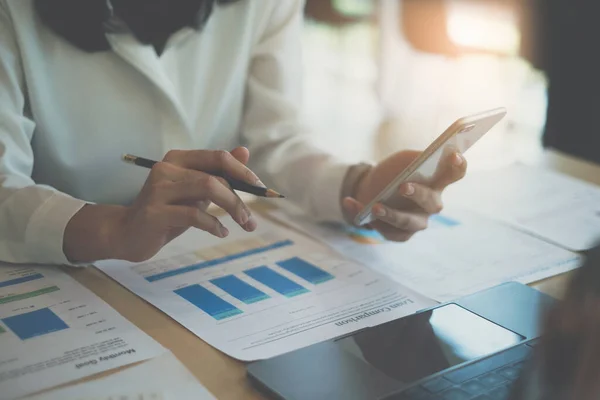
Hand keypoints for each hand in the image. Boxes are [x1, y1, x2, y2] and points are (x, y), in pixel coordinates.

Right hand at [64, 147, 260, 262]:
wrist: (127, 234)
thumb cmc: (167, 212)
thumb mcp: (195, 192)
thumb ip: (218, 172)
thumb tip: (245, 151)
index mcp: (178, 159)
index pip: (218, 157)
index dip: (243, 172)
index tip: (260, 189)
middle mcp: (167, 168)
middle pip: (216, 176)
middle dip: (240, 198)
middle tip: (252, 220)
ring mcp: (158, 189)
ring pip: (208, 189)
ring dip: (232, 209)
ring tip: (243, 225)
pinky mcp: (154, 212)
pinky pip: (193, 215)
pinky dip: (213, 225)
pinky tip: (221, 232)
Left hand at [342, 150, 466, 241]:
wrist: (371, 188)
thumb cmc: (394, 172)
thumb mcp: (403, 160)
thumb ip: (414, 159)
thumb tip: (418, 162)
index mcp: (437, 181)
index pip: (455, 173)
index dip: (457, 165)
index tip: (453, 154)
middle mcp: (431, 204)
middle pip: (432, 203)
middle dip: (418, 194)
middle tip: (402, 186)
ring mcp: (417, 221)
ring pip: (409, 223)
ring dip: (391, 215)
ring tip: (374, 207)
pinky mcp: (400, 234)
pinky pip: (387, 231)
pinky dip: (365, 216)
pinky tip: (351, 203)